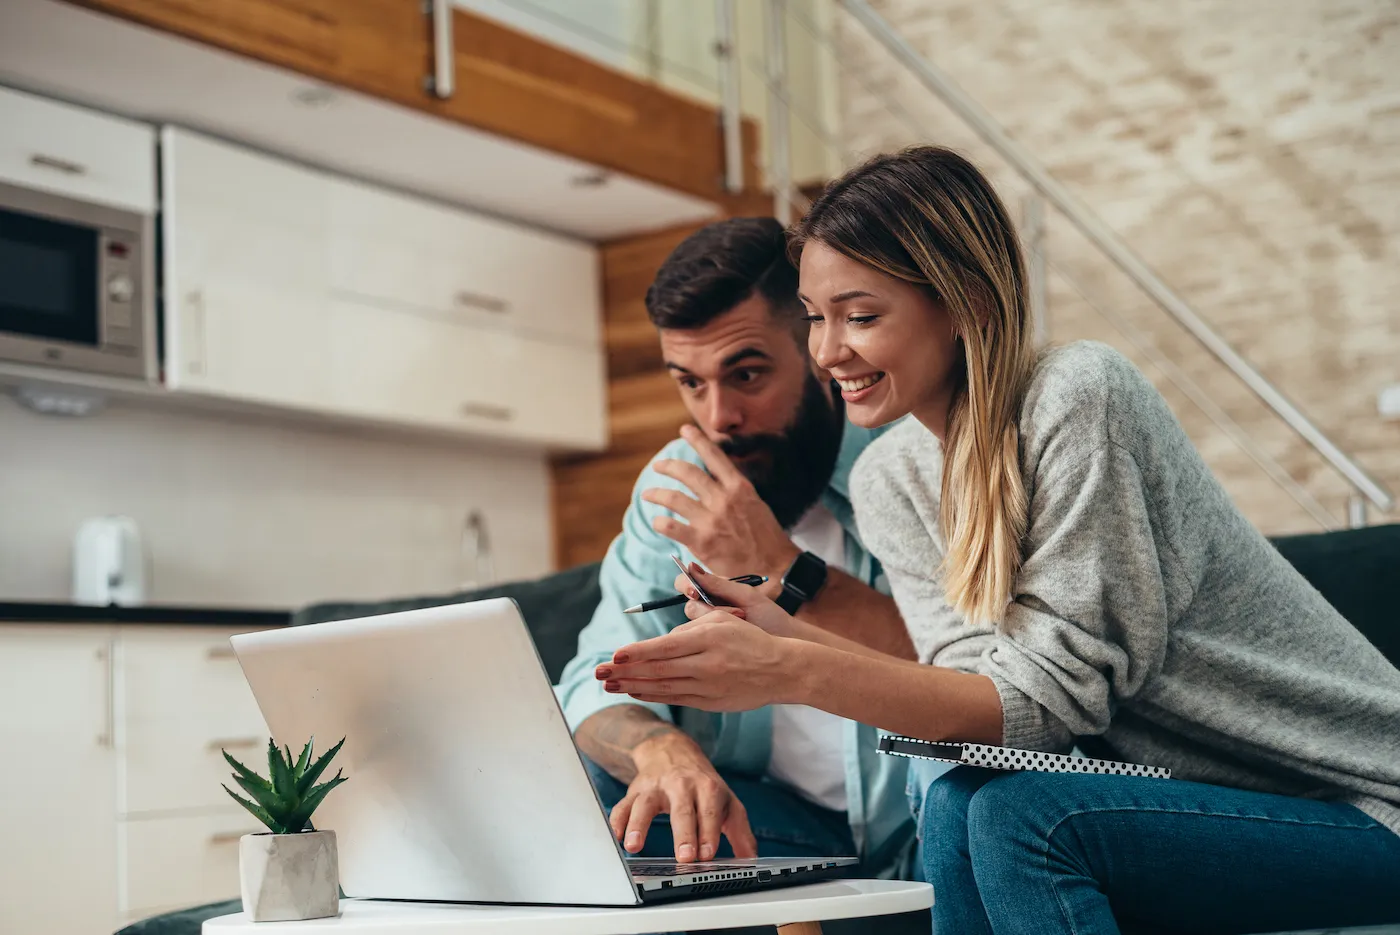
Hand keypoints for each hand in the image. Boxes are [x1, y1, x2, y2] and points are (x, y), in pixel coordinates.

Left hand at [597, 611, 805, 711]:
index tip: (615, 654)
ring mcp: (708, 685)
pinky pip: (676, 698)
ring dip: (633, 685)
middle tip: (598, 672)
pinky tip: (635, 691)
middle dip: (625, 671)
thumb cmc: (751, 639)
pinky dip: (653, 695)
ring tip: (609, 683)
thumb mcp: (724, 618)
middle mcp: (706, 663)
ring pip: (663, 686)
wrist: (782, 670)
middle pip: (658, 669)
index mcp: (708, 638)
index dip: (638, 652)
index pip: (665, 647)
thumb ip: (693, 622)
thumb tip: (665, 634)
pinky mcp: (710, 701)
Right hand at [610, 731, 757, 861]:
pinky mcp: (636, 791)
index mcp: (708, 789)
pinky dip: (618, 820)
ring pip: (646, 805)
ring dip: (640, 825)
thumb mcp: (727, 802)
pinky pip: (623, 805)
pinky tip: (617, 836)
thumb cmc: (702, 783)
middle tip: (685, 856)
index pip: (710, 812)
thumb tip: (751, 860)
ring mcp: (656, 787)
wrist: (672, 750)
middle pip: (682, 811)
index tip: (707, 854)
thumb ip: (740, 832)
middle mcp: (681, 786)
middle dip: (684, 834)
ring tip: (635, 845)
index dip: (709, 833)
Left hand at [642, 425, 798, 584]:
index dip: (698, 440)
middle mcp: (724, 499)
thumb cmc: (767, 541)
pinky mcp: (701, 541)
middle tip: (658, 465)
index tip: (685, 430)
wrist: (776, 569)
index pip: (715, 457)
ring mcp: (711, 520)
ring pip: (674, 498)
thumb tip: (714, 487)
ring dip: (657, 494)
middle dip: (669, 466)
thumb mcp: (755, 507)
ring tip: (648, 494)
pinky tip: (658, 523)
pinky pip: (671, 526)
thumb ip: (734, 495)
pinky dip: (661, 522)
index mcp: (740, 488)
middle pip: (688, 473)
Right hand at [674, 565, 796, 637]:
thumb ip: (719, 584)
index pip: (687, 581)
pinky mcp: (714, 644)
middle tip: (728, 610)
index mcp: (716, 590)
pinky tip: (735, 633)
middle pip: (688, 604)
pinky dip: (717, 634)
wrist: (786, 642)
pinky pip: (702, 638)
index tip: (694, 592)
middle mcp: (710, 607)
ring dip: (716, 620)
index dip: (685, 584)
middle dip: (706, 608)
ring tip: (742, 619)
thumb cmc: (770, 616)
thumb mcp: (747, 596)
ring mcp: (711, 627)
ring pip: (694, 622)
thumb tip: (692, 567)